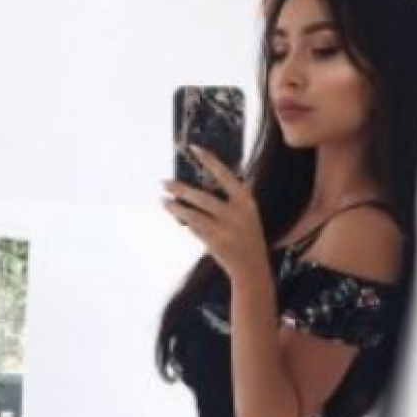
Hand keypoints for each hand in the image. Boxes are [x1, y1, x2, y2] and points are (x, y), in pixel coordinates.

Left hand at [161, 145, 267, 281]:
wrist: (252, 268)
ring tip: (164, 201)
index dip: (209, 160)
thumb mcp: (247, 215)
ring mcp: (225, 230)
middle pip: (202, 197)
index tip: (194, 148)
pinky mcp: (215, 243)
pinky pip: (195, 229)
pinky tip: (177, 218)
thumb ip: (231, 200)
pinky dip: (186, 223)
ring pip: (193, 214)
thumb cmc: (247, 237)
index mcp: (246, 202)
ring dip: (176, 208)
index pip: (225, 175)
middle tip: (164, 182)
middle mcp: (236, 214)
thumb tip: (200, 186)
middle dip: (180, 189)